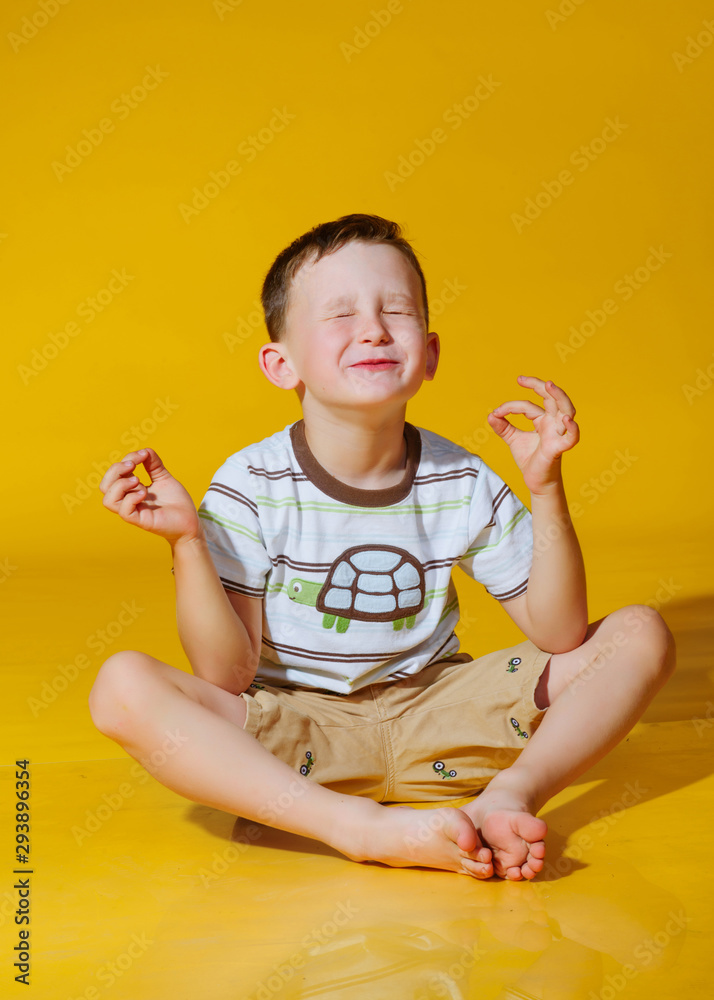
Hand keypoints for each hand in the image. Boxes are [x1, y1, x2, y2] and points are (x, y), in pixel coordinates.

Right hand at [99, 447, 203, 544]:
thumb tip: (145, 450)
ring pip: (108, 500)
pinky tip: (145, 493)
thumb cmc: (176, 502)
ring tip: (138, 480)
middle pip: (104, 486)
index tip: (144, 454)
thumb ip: (153, 465)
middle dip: (115, 470)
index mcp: (131, 489)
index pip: (115, 474)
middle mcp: (128, 500)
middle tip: (134, 465)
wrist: (190, 521)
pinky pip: (124, 511)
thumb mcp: (164, 478)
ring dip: (120, 485)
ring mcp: (134, 511)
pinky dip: (131, 498)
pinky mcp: (141, 521)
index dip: (127, 459)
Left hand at [487, 376, 579, 493]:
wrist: (535, 481)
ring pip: (566, 410)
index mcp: (543, 419)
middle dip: (539, 386)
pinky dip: (572, 428)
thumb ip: (503, 427)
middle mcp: (553, 423)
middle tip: (521, 379)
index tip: (496, 412)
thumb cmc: (530, 459)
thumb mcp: (513, 439)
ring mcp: (558, 434)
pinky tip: (566, 419)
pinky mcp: (558, 448)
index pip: (528, 405)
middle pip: (552, 398)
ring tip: (549, 385)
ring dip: (559, 396)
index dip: (510, 406)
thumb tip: (490, 414)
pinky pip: (571, 438)